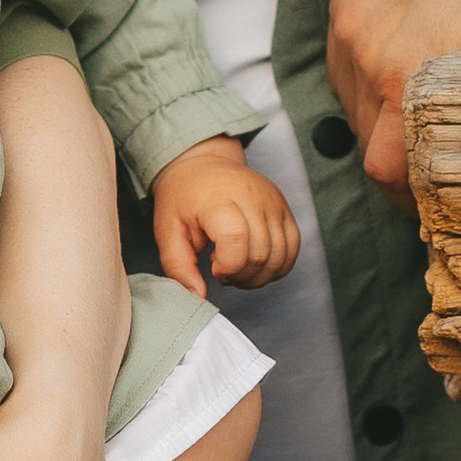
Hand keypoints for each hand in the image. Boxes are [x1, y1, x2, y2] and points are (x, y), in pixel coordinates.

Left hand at [150, 135, 299, 289]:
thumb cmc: (184, 197)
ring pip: (280, 256)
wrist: (202, 165)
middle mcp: (252, 197)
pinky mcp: (284, 208)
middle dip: (241, 275)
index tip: (213, 267)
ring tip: (237, 266)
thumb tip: (198, 296)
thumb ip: (178, 266)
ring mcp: (272, 202)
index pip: (237, 240)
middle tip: (222, 269)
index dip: (227, 266)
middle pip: (261, 254)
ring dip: (259, 275)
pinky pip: (293, 247)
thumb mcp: (167, 229)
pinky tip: (255, 261)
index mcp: (219, 199)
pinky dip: (277, 265)